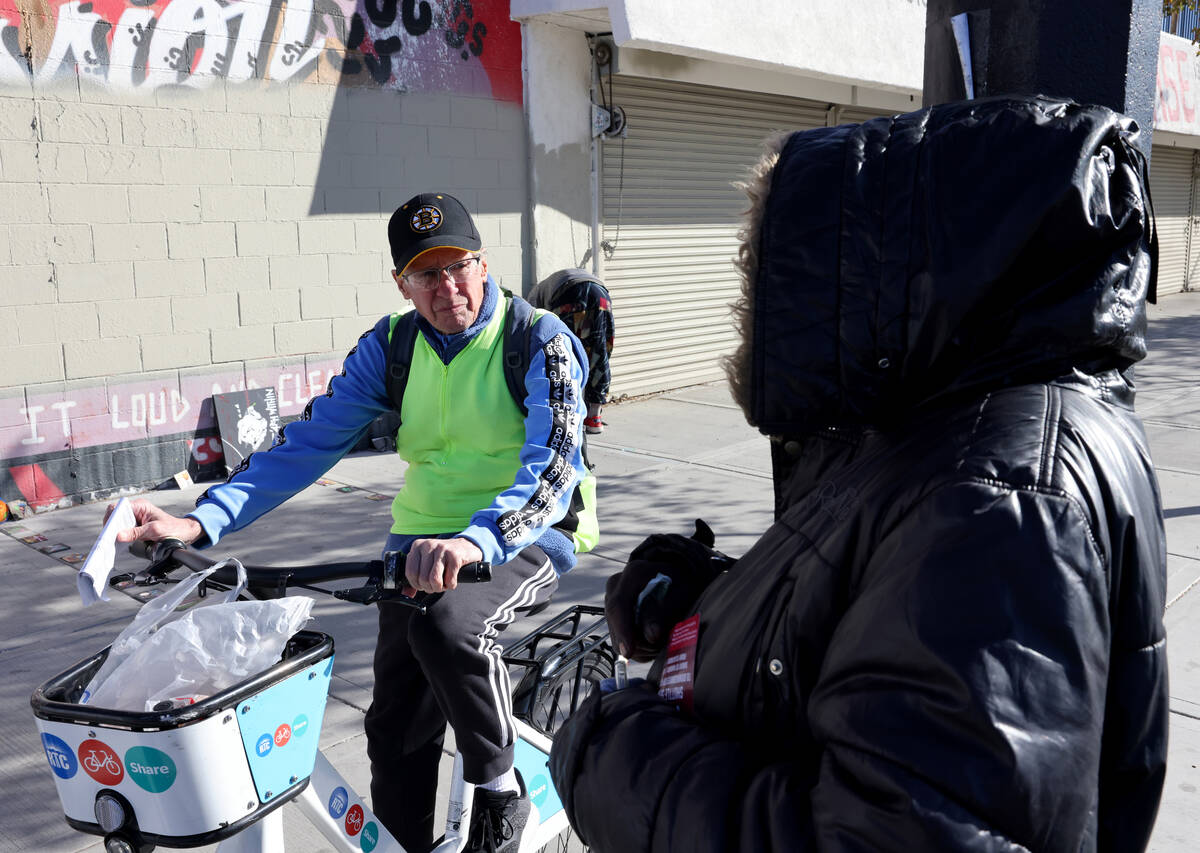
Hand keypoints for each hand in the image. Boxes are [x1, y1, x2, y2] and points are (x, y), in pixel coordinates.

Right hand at [110, 499, 202, 544]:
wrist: (183, 533)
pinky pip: (124, 530)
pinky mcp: (136, 527)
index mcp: (140, 506)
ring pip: (118, 524)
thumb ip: (137, 533)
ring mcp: (136, 519)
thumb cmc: (173, 528)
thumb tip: (119, 535)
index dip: (111, 517)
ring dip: (115, 532)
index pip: (118, 507)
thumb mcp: (154, 530)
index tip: (108, 529)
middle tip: (109, 537)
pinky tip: (120, 542)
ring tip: (112, 541)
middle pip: (116, 516)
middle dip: (111, 526)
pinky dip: (121, 536)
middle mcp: (136, 510)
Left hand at [405, 537, 483, 592]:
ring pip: (434, 580)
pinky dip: (451, 585)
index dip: (416, 585)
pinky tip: (452, 581)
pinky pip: (449, 580)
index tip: (423, 586)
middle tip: (436, 586)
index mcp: (417, 546)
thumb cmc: (444, 557)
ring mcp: (442, 549)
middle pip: (422, 578)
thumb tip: (406, 595)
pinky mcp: (455, 556)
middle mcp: (428, 545)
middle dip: (430, 588)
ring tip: (443, 585)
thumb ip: (415, 577)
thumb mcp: (427, 562)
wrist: (466, 547)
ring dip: (439, 588)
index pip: (410, 572)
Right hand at [605, 519, 734, 661]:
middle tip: (661, 646)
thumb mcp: (681, 594)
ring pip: (616, 636)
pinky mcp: (613, 617)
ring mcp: (612, 601)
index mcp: (633, 574)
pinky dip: (639, 648)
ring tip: (662, 639)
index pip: (619, 605)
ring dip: (640, 647)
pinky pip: (620, 641)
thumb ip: (665, 612)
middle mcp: (616, 587)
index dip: (622, 630)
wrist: (675, 579)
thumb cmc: (681, 584)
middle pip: (615, 623)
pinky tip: (654, 640)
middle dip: (637, 643)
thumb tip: (652, 635)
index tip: (629, 652)